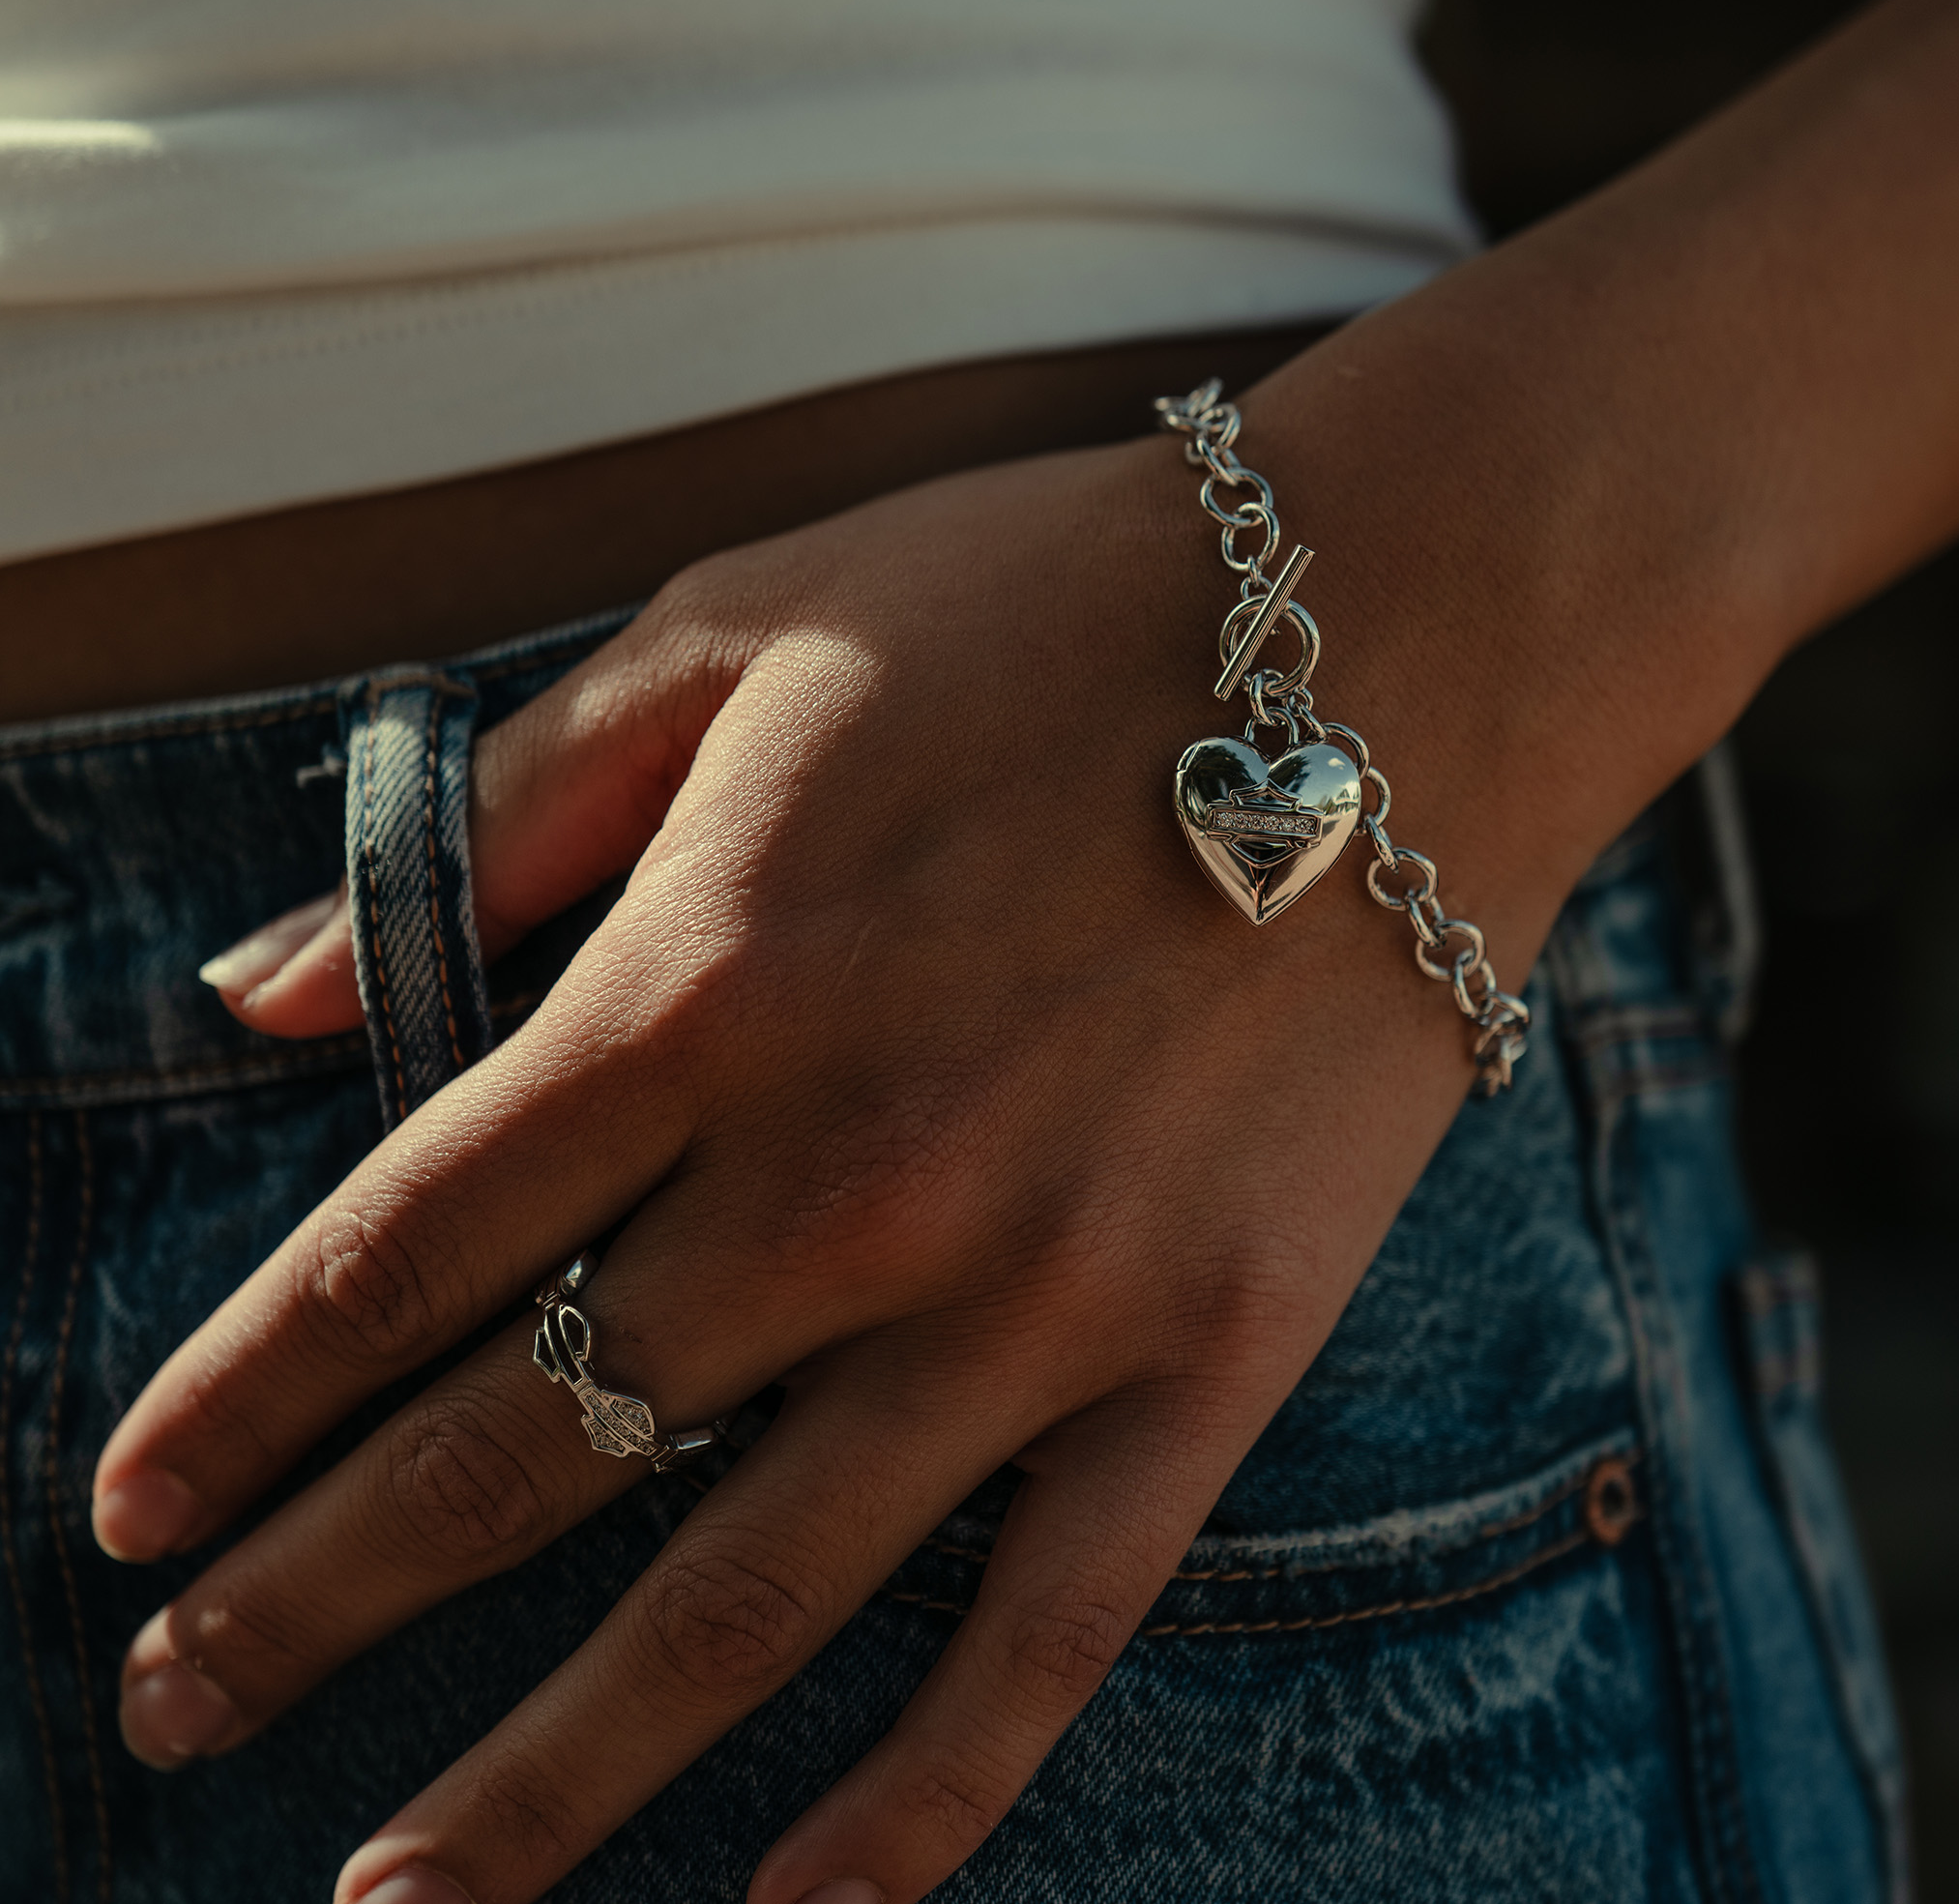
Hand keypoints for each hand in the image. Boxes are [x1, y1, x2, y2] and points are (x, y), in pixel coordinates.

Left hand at [93, 435, 1555, 1903]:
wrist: (1408, 630)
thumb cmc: (1060, 604)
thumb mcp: (744, 635)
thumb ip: (504, 814)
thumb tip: (257, 992)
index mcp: (707, 981)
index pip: (400, 1251)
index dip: (237, 1401)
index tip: (130, 1513)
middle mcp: (844, 1174)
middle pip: (523, 1449)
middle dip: (318, 1601)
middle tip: (173, 1713)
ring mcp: (1036, 1293)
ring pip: (744, 1599)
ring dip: (545, 1773)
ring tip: (391, 1900)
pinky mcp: (1210, 1356)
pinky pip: (1047, 1629)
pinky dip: (920, 1798)